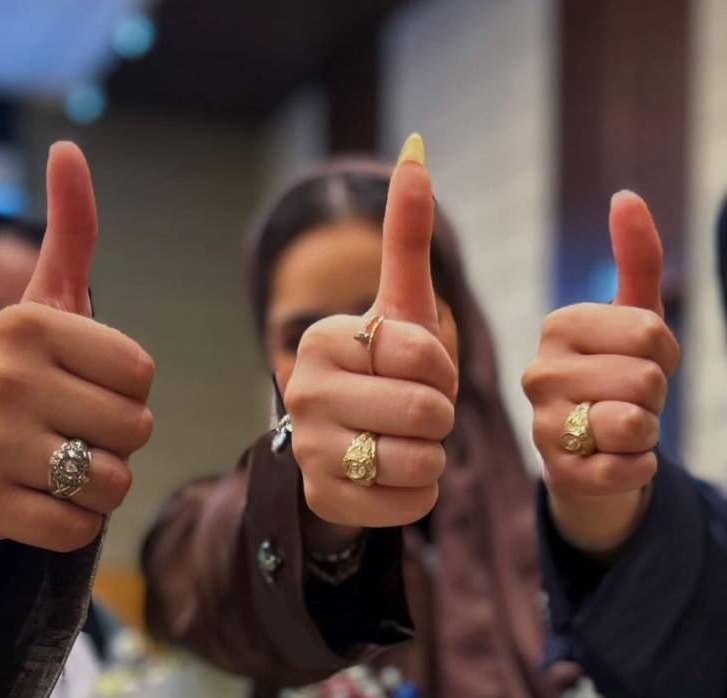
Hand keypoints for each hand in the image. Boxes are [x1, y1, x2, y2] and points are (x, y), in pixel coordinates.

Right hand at [0, 142, 154, 551]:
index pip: (141, 374)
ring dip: (100, 480)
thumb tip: (67, 148)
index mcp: (26, 323)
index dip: (125, 387)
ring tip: (58, 460)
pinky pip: (81, 527)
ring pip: (113, 481)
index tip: (80, 382)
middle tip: (69, 424)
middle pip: (135, 428)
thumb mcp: (53, 301)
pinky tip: (40, 496)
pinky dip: (74, 521)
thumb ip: (72, 231)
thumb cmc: (36, 370)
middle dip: (116, 434)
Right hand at [285, 134, 457, 528]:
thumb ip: (406, 236)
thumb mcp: (398, 307)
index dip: (443, 367)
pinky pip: (413, 503)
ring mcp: (309, 452)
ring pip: (423, 460)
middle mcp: (302, 392)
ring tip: (402, 442)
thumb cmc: (382, 370)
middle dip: (440, 414)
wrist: (340, 443)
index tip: (419, 371)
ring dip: (432, 453)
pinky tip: (392, 474)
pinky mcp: (325, 500)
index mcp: (322, 340)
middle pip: (428, 412)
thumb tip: (417, 146)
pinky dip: (420, 492)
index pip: (426, 355)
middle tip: (415, 412)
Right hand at [521, 191, 680, 553]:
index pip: (649, 331)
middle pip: (645, 378)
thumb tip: (626, 196)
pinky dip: (640, 467)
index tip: (641, 362)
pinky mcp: (557, 473)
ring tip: (620, 430)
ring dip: (647, 432)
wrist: (592, 455)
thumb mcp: (632, 318)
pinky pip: (628, 466)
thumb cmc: (616, 378)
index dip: (665, 353)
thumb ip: (636, 258)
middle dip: (656, 396)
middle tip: (630, 401)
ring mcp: (542, 425)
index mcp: (557, 327)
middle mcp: (538, 372)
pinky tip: (619, 461)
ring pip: (634, 422)